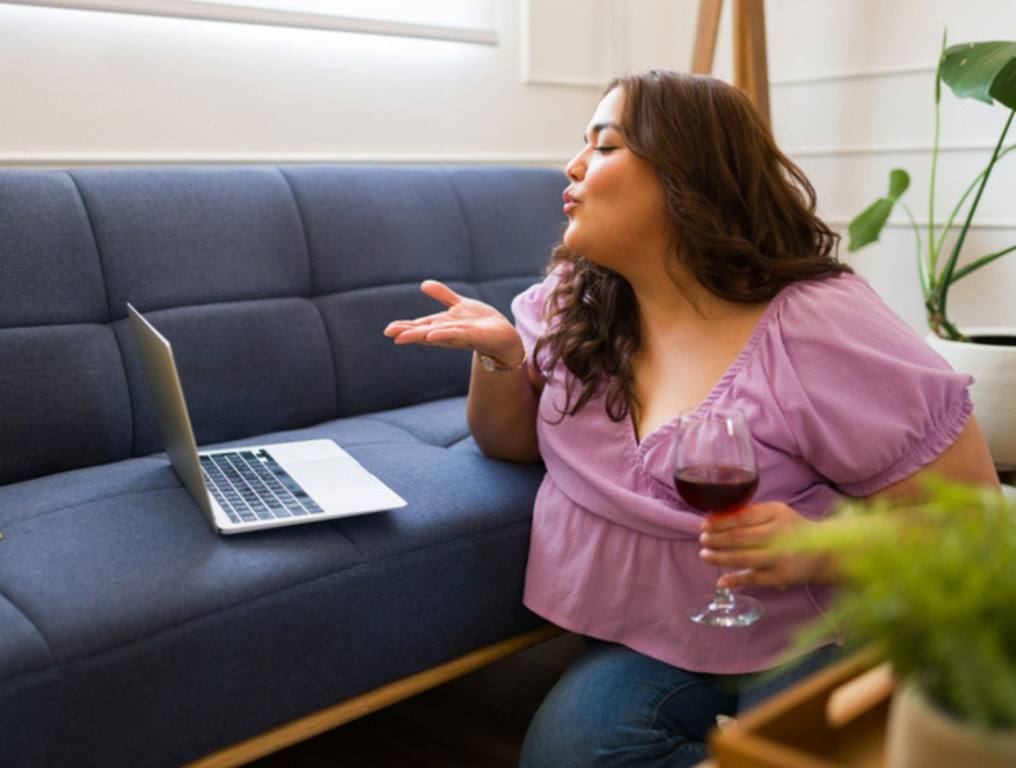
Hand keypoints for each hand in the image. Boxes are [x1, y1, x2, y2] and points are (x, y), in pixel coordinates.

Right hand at [383, 280, 523, 362]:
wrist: (503, 335)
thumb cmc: (479, 323)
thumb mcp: (459, 304)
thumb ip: (443, 295)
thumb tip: (424, 284)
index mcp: (441, 325)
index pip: (420, 326)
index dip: (404, 327)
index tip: (388, 330)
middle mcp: (447, 333)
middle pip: (424, 332)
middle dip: (408, 333)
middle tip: (390, 333)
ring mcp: (459, 336)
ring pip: (437, 335)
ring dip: (421, 336)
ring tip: (404, 337)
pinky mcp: (473, 336)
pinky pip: (456, 335)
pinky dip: (444, 334)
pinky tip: (432, 335)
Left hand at [698, 502, 830, 589]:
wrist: (825, 553)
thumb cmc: (793, 529)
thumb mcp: (777, 513)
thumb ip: (751, 515)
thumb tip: (716, 520)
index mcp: (776, 514)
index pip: (741, 517)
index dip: (720, 522)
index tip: (704, 525)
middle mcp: (779, 534)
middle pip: (739, 537)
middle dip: (716, 539)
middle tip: (702, 540)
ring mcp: (780, 557)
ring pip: (743, 558)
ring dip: (719, 557)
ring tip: (704, 555)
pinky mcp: (781, 577)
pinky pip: (753, 579)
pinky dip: (735, 580)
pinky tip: (721, 580)